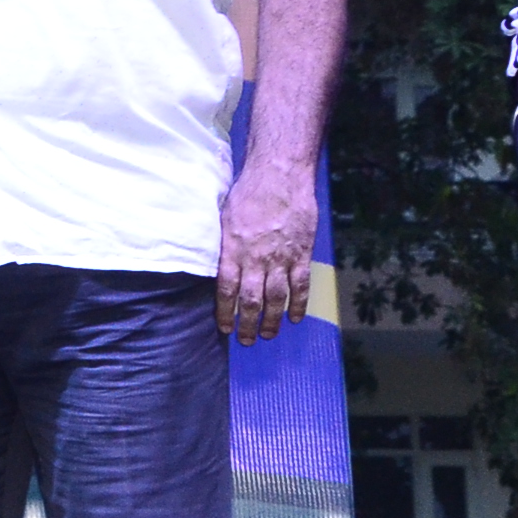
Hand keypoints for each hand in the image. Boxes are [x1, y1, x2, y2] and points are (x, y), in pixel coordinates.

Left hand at [215, 162, 317, 344]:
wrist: (279, 176)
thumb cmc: (248, 193)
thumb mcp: (224, 218)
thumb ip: (222, 245)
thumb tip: (216, 265)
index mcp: (232, 250)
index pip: (226, 290)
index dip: (225, 312)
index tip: (224, 327)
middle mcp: (256, 259)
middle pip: (251, 300)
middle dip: (247, 324)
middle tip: (246, 340)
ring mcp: (280, 258)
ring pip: (276, 299)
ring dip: (272, 320)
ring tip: (267, 335)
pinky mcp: (301, 254)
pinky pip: (301, 286)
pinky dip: (299, 305)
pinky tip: (296, 318)